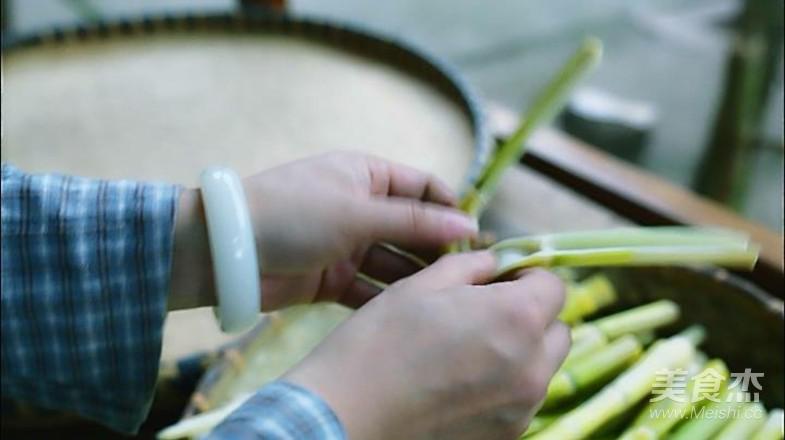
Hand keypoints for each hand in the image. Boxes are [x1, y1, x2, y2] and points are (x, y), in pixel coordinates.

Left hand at [169, 152, 477, 309]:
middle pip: (412, 228)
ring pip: (393, 261)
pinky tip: (411, 314)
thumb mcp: (357, 212)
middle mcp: (360, 207)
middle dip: (437, 249)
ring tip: (445, 299)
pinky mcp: (331, 278)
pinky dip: (387, 299)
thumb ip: (414, 222)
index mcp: (367, 175)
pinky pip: (369, 287)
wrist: (226, 251)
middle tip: (467, 276)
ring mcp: (346, 244)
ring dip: (415, 277)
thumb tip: (470, 224)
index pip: (423, 187)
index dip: (450, 209)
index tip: (476, 237)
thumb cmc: (293, 214)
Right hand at [284, 252, 569, 439]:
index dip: (529, 276)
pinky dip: (504, 385)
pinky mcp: (506, 436)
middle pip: (558, 331)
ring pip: (542, 368)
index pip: (554, 287)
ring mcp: (521, 408)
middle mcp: (531, 367)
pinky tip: (461, 381)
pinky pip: (520, 400)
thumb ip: (471, 267)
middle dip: (532, 315)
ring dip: (521, 351)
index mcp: (516, 318)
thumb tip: (495, 263)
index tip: (503, 279)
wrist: (348, 412)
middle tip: (489, 312)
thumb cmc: (380, 341)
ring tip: (471, 350)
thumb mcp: (423, 286)